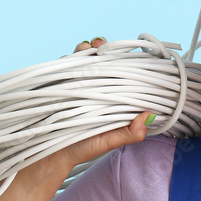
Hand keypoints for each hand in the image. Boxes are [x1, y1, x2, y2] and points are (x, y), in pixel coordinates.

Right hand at [51, 36, 153, 167]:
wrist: (49, 156)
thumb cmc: (83, 148)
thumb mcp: (109, 141)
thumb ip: (129, 132)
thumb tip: (150, 116)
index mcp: (108, 99)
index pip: (118, 74)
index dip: (121, 61)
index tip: (124, 53)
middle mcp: (92, 89)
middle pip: (98, 63)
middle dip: (101, 50)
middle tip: (100, 45)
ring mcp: (73, 86)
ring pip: (80, 62)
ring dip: (83, 51)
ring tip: (87, 47)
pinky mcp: (54, 86)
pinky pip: (60, 69)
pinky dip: (65, 60)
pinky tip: (69, 57)